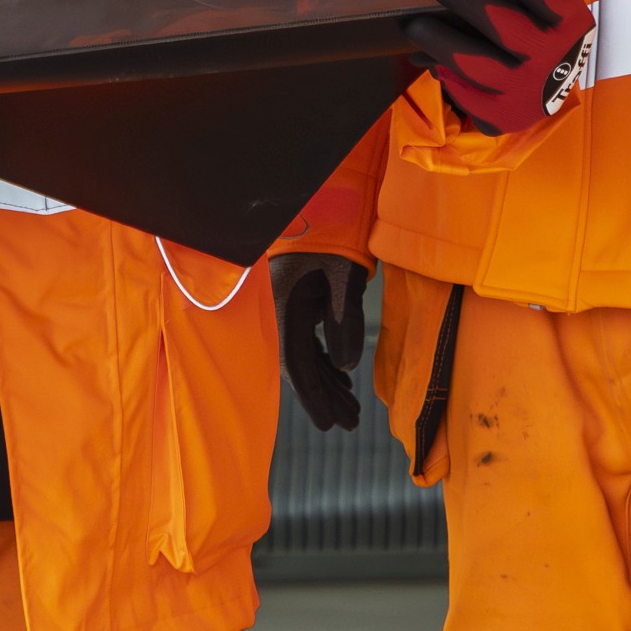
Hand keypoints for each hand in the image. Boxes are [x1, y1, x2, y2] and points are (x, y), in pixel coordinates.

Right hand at [273, 252, 370, 432]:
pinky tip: (340, 377)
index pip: (297, 366)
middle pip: (301, 367)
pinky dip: (324, 361)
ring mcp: (285, 309)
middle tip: (350, 422)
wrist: (323, 205)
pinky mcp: (295, 303)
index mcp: (285, 310)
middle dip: (326, 397)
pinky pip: (307, 341)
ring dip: (328, 382)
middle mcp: (279, 314)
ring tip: (352, 408)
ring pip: (305, 356)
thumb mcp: (344, 276)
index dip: (313, 398)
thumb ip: (345, 320)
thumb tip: (346, 366)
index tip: (328, 425)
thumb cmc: (334, 236)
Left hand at [405, 0, 593, 134]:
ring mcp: (528, 92)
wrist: (555, 83)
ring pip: (476, 65)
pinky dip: (446, 76)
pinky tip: (430, 60)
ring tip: (415, 26)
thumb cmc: (540, 28)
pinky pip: (467, 96)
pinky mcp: (505, 117)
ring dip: (441, 42)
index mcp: (570, 23)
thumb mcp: (545, 5)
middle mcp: (553, 59)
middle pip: (504, 27)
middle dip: (467, 0)